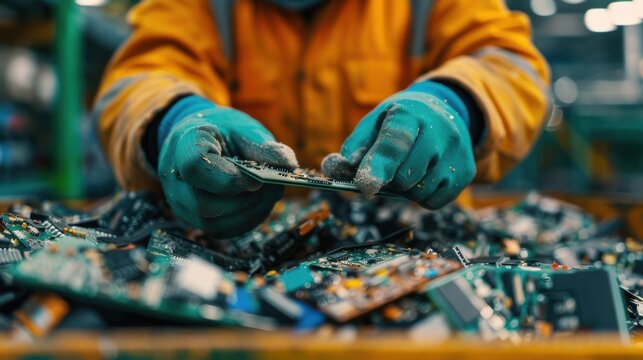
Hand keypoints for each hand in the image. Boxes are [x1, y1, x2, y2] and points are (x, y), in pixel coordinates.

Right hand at [158, 106, 297, 236]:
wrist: (201, 139)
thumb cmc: (222, 131)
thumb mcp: (242, 126)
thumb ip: (262, 144)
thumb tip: (288, 164)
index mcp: (183, 144)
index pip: (195, 167)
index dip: (228, 179)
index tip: (257, 179)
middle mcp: (175, 178)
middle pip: (205, 204)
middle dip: (245, 201)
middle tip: (270, 188)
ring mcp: (182, 202)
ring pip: (214, 224)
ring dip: (250, 213)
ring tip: (270, 194)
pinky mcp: (195, 218)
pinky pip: (222, 230)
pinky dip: (247, 220)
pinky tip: (261, 203)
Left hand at [322, 88, 475, 208]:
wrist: (443, 111)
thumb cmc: (399, 122)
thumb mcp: (374, 123)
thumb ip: (354, 147)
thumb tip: (332, 170)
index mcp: (410, 113)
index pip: (394, 143)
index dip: (378, 166)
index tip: (365, 186)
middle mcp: (439, 130)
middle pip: (405, 176)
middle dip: (390, 180)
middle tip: (390, 167)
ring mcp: (457, 152)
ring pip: (419, 192)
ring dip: (405, 189)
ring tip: (409, 167)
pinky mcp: (466, 172)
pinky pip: (434, 202)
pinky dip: (422, 197)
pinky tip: (424, 176)